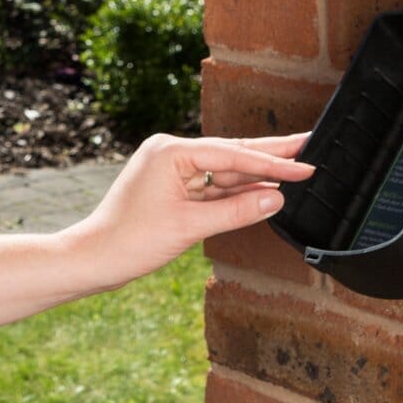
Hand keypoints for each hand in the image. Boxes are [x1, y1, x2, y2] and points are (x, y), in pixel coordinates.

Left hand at [72, 132, 314, 288]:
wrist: (94, 258)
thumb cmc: (130, 240)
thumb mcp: (190, 226)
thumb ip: (236, 211)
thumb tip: (275, 200)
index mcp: (171, 152)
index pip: (233, 154)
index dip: (272, 164)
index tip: (304, 166)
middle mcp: (170, 152)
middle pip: (231, 153)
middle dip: (270, 153)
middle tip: (308, 145)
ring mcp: (170, 168)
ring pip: (223, 170)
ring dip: (256, 174)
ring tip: (294, 166)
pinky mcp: (171, 185)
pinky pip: (210, 185)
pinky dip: (235, 191)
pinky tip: (263, 190)